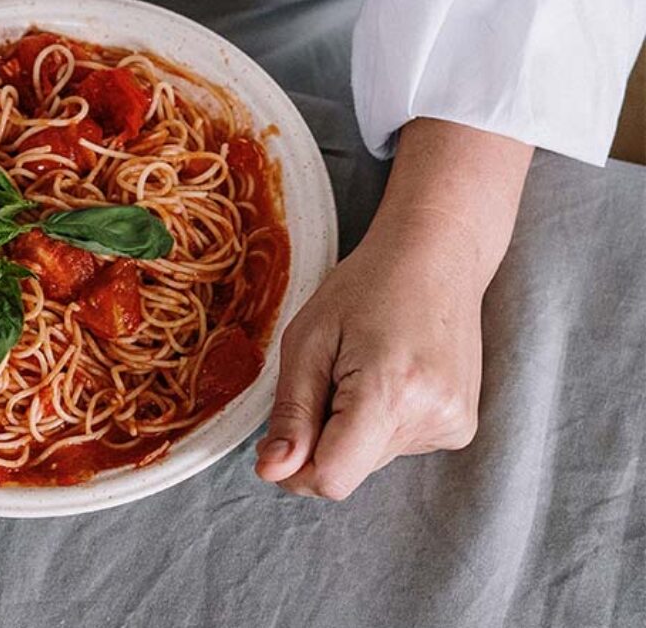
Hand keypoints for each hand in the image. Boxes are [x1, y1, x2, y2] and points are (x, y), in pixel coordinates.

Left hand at [255, 119, 532, 498]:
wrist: (437, 256)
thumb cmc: (365, 287)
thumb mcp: (307, 340)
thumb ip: (291, 413)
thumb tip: (272, 473)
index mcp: (391, 392)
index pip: (332, 478)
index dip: (295, 468)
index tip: (284, 432)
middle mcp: (432, 416)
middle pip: (347, 470)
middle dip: (322, 437)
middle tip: (331, 377)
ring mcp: (455, 424)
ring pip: (369, 460)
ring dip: (351, 427)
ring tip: (365, 368)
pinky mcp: (462, 426)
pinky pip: (396, 446)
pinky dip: (379, 422)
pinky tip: (390, 375)